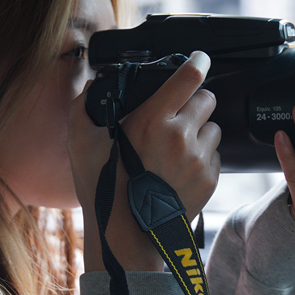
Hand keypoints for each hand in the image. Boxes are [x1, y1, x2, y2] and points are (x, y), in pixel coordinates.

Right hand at [69, 52, 220, 271]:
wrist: (126, 236)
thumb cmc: (103, 189)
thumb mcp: (80, 144)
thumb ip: (83, 106)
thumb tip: (92, 85)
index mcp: (153, 120)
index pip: (189, 77)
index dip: (198, 62)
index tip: (200, 58)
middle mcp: (181, 135)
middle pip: (207, 99)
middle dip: (194, 102)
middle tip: (177, 117)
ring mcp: (198, 159)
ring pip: (214, 128)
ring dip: (200, 131)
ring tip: (177, 148)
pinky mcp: (210, 179)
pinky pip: (215, 156)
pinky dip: (202, 158)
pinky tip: (180, 170)